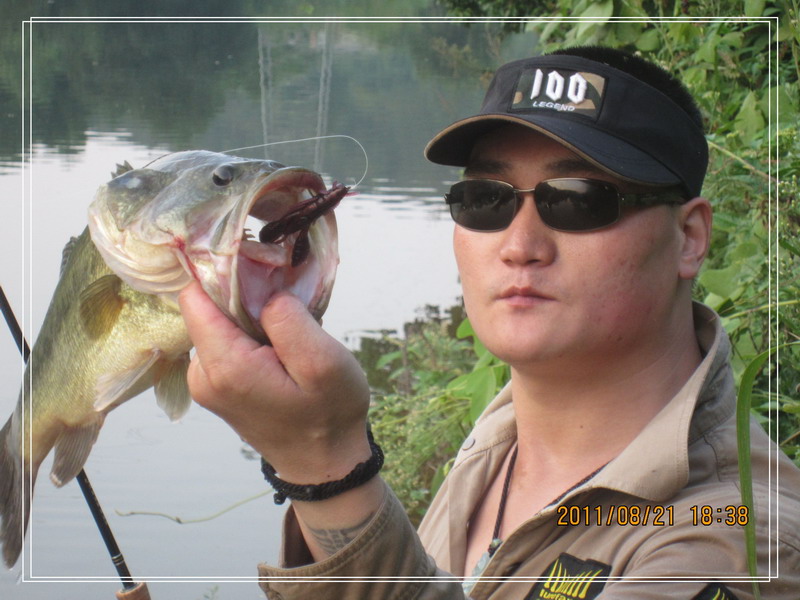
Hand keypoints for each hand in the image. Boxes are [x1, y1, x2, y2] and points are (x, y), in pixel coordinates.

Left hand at [178, 281, 371, 481]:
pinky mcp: (218, 386)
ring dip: (250, 317)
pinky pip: (226, 342)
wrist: (323, 463)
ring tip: (289, 333)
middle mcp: (204, 375)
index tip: (260, 268)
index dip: (224, 273)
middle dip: (244, 296)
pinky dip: (250, 335)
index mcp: (225, 366)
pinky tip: (280, 349)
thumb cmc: (329, 413)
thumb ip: (288, 319)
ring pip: (218, 324)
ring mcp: (207, 383)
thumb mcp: (322, 362)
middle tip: (287, 306)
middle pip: (206, 309)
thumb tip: (262, 292)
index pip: (195, 297)